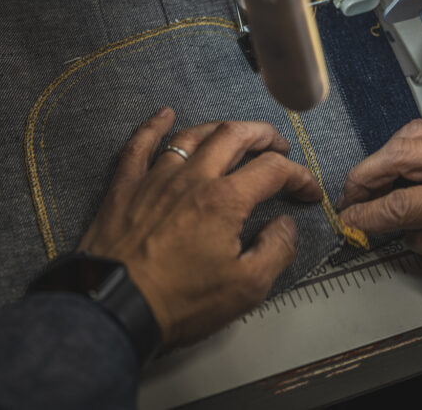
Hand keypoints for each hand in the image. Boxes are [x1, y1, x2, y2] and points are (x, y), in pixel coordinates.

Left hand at [78, 107, 321, 346]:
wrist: (114, 307)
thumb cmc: (178, 301)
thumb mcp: (245, 288)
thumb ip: (275, 251)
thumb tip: (285, 226)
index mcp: (225, 200)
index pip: (273, 171)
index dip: (298, 175)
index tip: (308, 191)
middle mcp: (192, 178)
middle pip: (234, 136)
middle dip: (263, 136)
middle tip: (278, 145)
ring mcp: (155, 177)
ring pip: (192, 134)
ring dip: (220, 128)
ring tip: (236, 133)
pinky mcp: (125, 186)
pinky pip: (140, 144)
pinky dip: (154, 125)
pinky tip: (164, 114)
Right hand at [337, 116, 421, 292]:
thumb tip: (402, 232)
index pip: (404, 202)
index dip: (369, 214)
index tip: (351, 222)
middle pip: (400, 154)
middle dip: (366, 177)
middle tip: (350, 198)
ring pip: (414, 132)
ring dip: (384, 155)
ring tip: (371, 180)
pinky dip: (409, 142)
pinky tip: (402, 161)